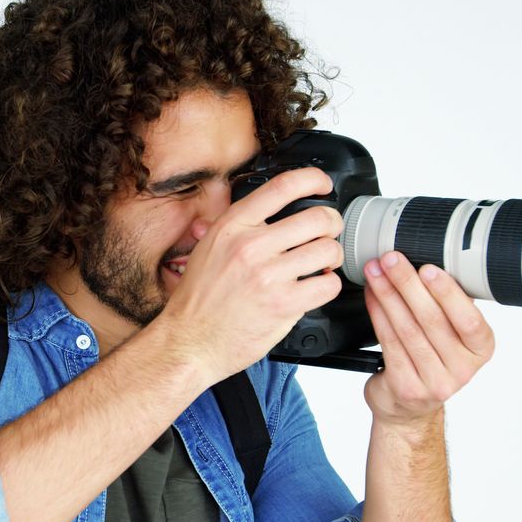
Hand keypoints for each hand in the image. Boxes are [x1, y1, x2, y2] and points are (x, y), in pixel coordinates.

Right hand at [156, 168, 344, 385]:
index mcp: (232, 227)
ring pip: (328, 250)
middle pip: (317, 218)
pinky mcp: (283, 304)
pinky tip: (315, 287)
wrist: (189, 341)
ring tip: (322, 264)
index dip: (313, 180)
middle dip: (332, 224)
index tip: (322, 185)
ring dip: (332, 256)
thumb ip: (233, 227)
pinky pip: (327, 285)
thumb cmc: (196, 301)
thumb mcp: (206, 250)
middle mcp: (250, 246)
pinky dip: (328, 285)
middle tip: (328, 233)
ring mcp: (268, 275)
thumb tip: (257, 209)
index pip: (282, 187)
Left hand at [362, 251, 494, 427]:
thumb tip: (430, 261)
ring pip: (407, 329)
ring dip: (388, 295)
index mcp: (480, 349)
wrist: (409, 408)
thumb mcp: (452, 336)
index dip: (448, 293)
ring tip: (375, 272)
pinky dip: (378, 313)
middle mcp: (462, 368)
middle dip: (408, 284)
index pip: (469, 319)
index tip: (427, 268)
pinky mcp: (406, 386)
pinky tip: (371, 296)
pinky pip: (389, 342)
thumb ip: (448, 307)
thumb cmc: (431, 361)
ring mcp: (434, 381)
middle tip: (391, 260)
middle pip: (432, 320)